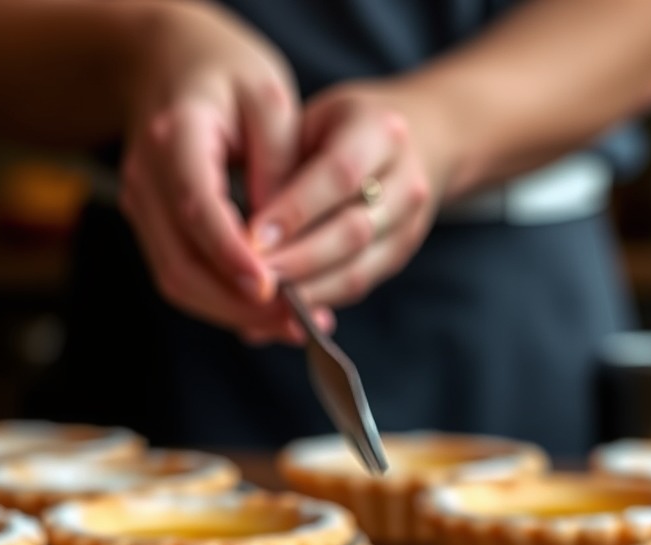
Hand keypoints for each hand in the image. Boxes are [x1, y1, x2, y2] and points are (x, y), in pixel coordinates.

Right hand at [117, 2, 309, 339]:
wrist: (167, 62)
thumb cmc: (226, 74)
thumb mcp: (271, 100)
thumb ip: (280, 168)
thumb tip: (282, 243)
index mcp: (176, 134)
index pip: (197, 205)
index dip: (231, 254)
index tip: (269, 289)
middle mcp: (146, 178)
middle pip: (181, 263)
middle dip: (239, 305)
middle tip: (297, 324)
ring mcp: (141, 207)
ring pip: (178, 281)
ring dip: (234, 314)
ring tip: (293, 326)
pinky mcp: (152, 228)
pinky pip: (183, 277)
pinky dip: (224, 302)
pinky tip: (268, 311)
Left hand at [246, 77, 452, 310]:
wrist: (412, 141)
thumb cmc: (336, 130)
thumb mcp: (308, 125)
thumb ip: (280, 170)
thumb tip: (239, 236)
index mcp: (381, 131)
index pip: (339, 175)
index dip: (295, 212)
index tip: (251, 238)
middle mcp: (407, 181)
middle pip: (352, 232)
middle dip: (297, 260)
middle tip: (253, 276)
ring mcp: (410, 224)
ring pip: (358, 270)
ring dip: (307, 291)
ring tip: (264, 300)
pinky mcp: (400, 255)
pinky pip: (357, 286)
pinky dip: (318, 301)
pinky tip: (283, 312)